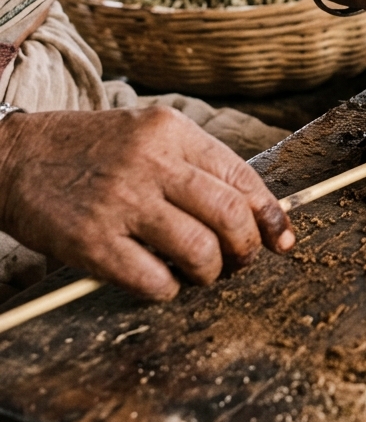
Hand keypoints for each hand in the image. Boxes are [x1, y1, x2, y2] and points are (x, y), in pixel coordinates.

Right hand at [0, 107, 293, 299]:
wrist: (11, 156)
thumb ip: (197, 165)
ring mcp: (121, 202)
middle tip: (240, 261)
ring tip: (200, 273)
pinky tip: (161, 282)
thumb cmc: (90, 150)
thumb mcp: (149, 135)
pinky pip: (154, 280)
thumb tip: (255, 212)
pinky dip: (169, 290)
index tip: (282, 238)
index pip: (242, 177)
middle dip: (247, 248)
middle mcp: (152, 162)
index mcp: (172, 131)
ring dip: (210, 273)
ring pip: (200, 251)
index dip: (270, 214)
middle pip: (230, 215)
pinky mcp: (91, 241)